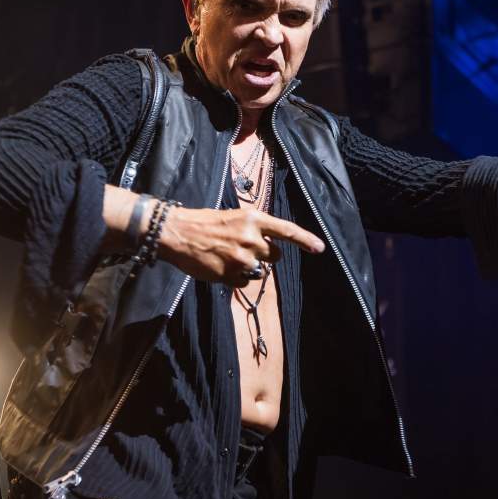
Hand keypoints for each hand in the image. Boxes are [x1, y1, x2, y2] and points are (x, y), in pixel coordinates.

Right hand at [157, 207, 324, 286]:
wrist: (177, 233)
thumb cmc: (205, 223)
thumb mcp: (234, 217)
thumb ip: (254, 229)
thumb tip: (270, 245)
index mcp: (253, 219)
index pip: (287, 230)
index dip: (305, 240)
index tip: (320, 248)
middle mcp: (251, 238)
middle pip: (275, 256)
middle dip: (265, 255)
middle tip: (244, 249)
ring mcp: (240, 258)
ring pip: (259, 271)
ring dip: (249, 267)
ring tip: (228, 257)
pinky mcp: (229, 274)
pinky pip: (244, 282)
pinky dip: (236, 278)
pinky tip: (221, 267)